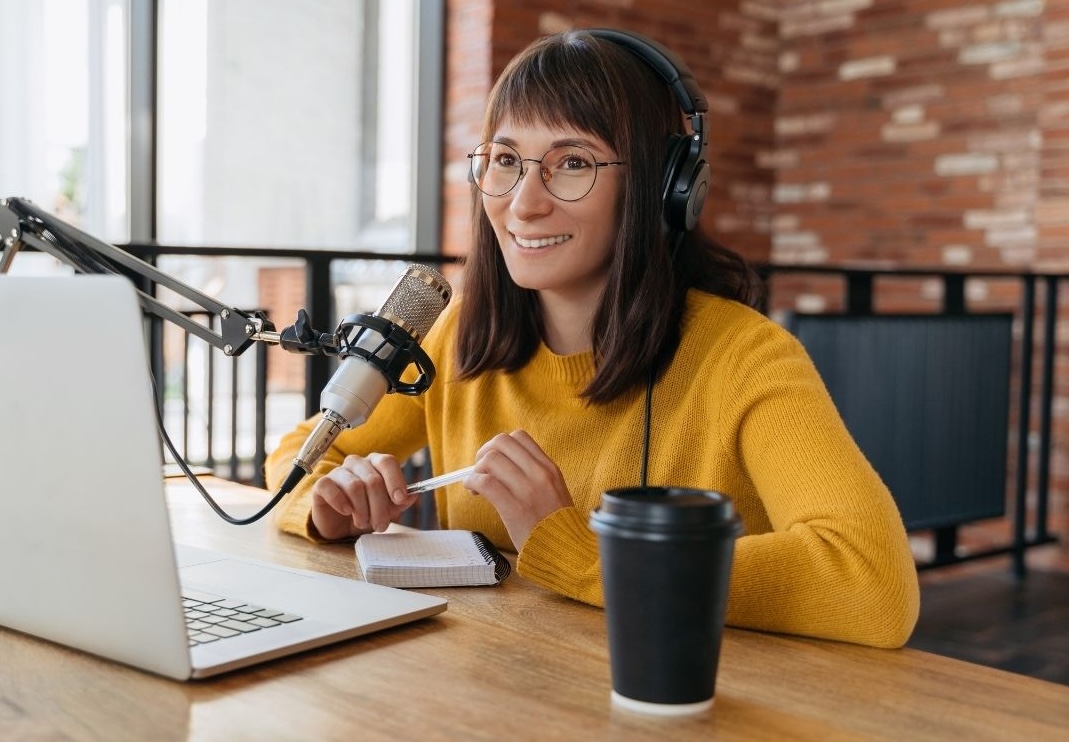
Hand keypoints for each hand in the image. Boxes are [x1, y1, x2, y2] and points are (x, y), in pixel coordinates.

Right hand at [309, 453, 420, 539]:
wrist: (339, 526)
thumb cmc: (365, 512)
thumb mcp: (386, 510)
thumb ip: (399, 503)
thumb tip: (413, 495)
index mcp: (375, 464)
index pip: (388, 462)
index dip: (395, 480)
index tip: (400, 500)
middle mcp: (357, 463)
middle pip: (373, 480)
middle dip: (380, 507)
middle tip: (381, 525)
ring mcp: (338, 472)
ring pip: (355, 486)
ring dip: (362, 510)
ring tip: (363, 523)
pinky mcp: (322, 484)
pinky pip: (330, 488)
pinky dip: (341, 503)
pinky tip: (347, 512)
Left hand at [465, 430, 572, 548]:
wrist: (566, 550)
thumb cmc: (555, 524)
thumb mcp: (554, 489)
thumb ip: (533, 474)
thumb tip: (501, 464)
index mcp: (549, 468)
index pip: (519, 437)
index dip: (499, 446)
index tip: (494, 460)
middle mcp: (540, 474)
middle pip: (501, 442)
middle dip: (484, 453)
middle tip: (480, 470)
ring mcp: (528, 490)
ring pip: (491, 460)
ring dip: (476, 470)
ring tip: (476, 485)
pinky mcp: (514, 508)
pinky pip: (485, 483)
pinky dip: (472, 482)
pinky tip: (473, 491)